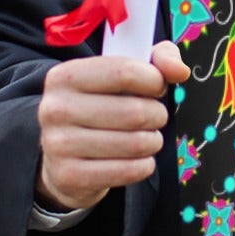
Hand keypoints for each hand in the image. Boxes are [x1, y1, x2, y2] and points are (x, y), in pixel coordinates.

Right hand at [35, 40, 191, 211]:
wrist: (63, 156)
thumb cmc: (101, 107)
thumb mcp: (123, 73)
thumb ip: (157, 60)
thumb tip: (179, 71)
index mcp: (65, 76)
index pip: (124, 72)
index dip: (154, 81)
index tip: (157, 87)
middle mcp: (55, 108)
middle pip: (134, 111)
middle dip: (157, 115)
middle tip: (154, 117)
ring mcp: (58, 144)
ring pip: (135, 143)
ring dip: (153, 141)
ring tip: (147, 138)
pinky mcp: (69, 175)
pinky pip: (128, 171)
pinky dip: (144, 165)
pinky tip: (138, 159)